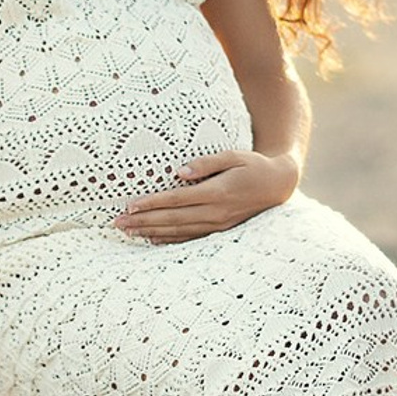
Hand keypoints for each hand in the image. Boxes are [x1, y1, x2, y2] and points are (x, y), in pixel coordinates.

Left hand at [111, 150, 298, 244]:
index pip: (177, 200)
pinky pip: (191, 238)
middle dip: (143, 221)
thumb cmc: (253, 165)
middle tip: (118, 222)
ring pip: (179, 231)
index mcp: (218, 192)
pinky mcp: (221, 230)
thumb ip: (206, 163)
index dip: (152, 203)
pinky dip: (170, 240)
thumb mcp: (233, 155)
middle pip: (173, 219)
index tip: (130, 205)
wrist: (278, 185)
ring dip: (152, 231)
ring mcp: (219, 224)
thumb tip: (180, 171)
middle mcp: (217, 212)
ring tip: (128, 231)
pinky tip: (152, 239)